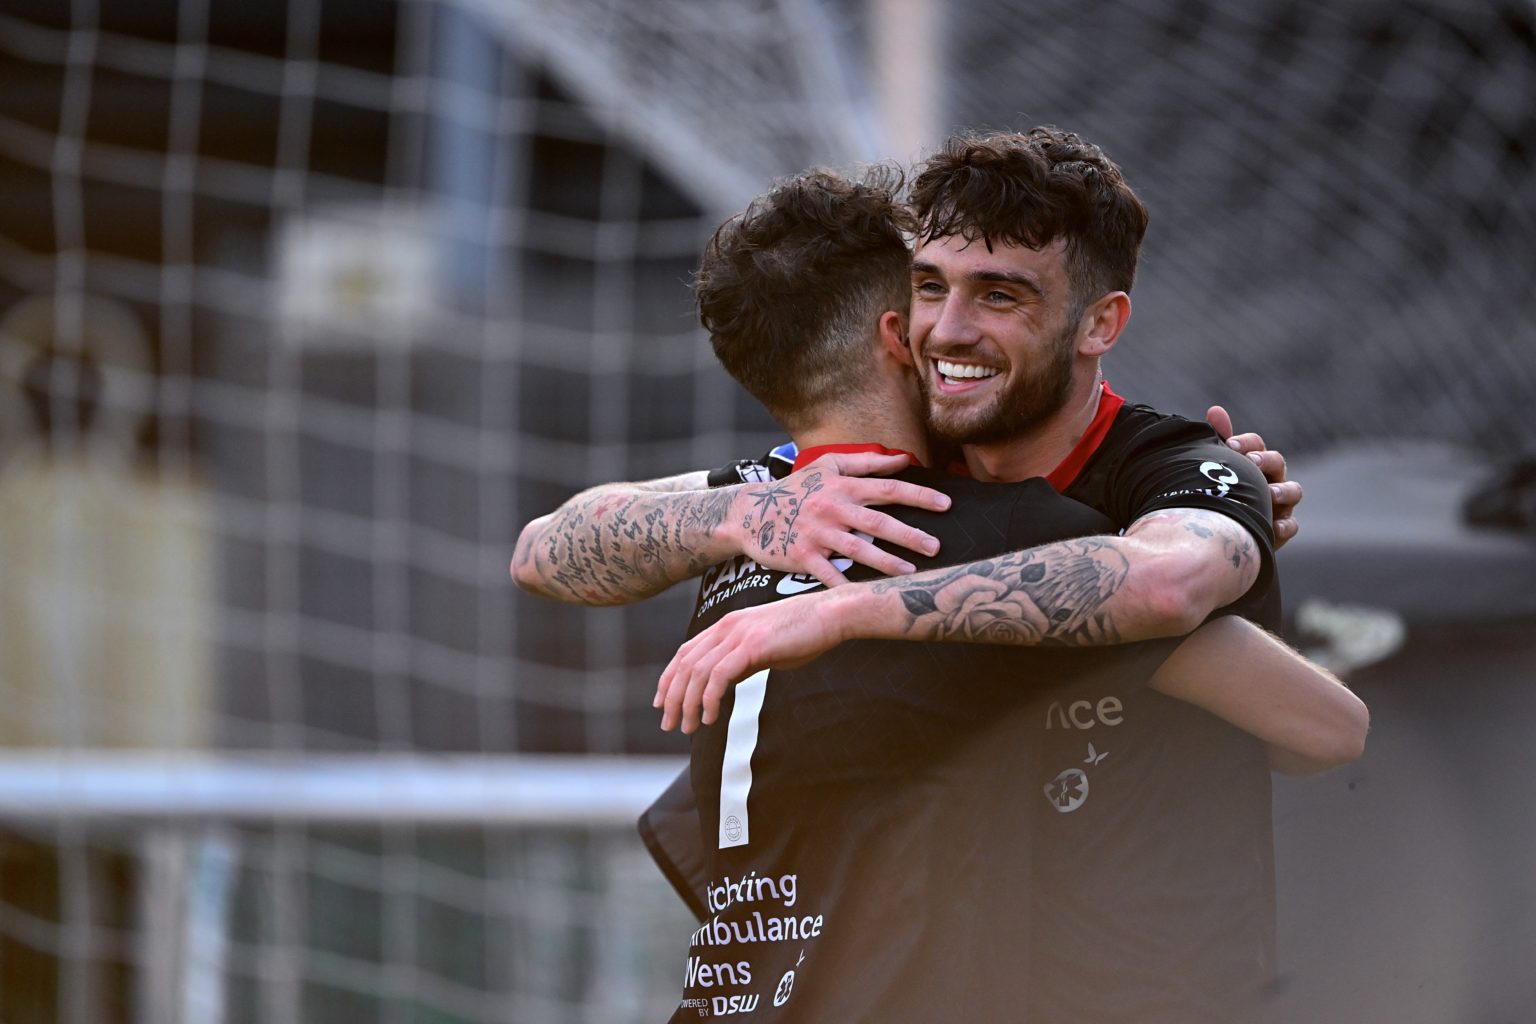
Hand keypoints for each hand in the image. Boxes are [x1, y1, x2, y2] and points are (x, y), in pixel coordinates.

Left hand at [654, 592, 846, 732]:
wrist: (831, 615)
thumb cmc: (804, 633)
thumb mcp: (765, 647)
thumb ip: (742, 660)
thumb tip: (725, 682)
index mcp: (726, 625)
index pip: (685, 652)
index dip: (669, 678)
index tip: (661, 702)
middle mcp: (726, 627)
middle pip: (685, 665)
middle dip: (672, 697)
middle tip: (669, 724)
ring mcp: (738, 635)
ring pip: (697, 673)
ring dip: (688, 704)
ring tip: (687, 727)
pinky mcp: (752, 646)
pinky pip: (719, 677)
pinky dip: (709, 699)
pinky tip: (709, 718)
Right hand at [729, 452, 950, 586]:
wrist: (751, 512)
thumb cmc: (795, 489)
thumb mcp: (827, 467)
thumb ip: (866, 463)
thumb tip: (902, 459)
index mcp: (843, 487)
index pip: (888, 489)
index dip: (919, 496)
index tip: (945, 505)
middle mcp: (833, 508)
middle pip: (878, 522)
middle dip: (910, 535)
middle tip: (936, 547)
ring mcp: (818, 533)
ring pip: (858, 550)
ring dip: (887, 562)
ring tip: (911, 572)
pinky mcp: (802, 555)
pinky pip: (829, 574)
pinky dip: (845, 586)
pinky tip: (864, 597)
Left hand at [1206, 406, 1301, 547]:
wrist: (1222, 531)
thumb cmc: (1222, 493)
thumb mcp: (1219, 468)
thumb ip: (1219, 440)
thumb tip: (1215, 410)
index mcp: (1255, 461)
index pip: (1256, 444)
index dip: (1246, 442)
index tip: (1230, 444)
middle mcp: (1272, 478)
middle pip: (1277, 462)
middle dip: (1266, 460)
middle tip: (1251, 462)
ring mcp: (1281, 503)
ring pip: (1293, 490)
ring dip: (1283, 490)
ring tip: (1270, 493)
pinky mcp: (1281, 527)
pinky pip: (1291, 525)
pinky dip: (1285, 525)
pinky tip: (1274, 526)